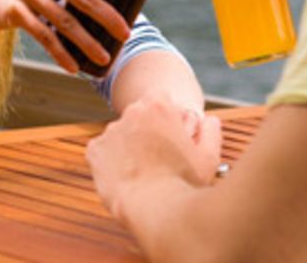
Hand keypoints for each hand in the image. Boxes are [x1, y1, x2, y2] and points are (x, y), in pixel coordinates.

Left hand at [86, 96, 222, 220]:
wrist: (154, 208)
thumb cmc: (183, 183)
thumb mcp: (209, 156)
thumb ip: (211, 132)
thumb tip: (209, 120)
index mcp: (158, 106)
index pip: (160, 99)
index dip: (167, 118)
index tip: (171, 135)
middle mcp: (131, 112)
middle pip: (139, 117)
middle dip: (147, 132)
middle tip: (159, 158)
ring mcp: (111, 131)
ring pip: (121, 135)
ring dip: (130, 148)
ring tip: (144, 173)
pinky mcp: (95, 151)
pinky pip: (104, 153)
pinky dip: (112, 163)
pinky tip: (127, 178)